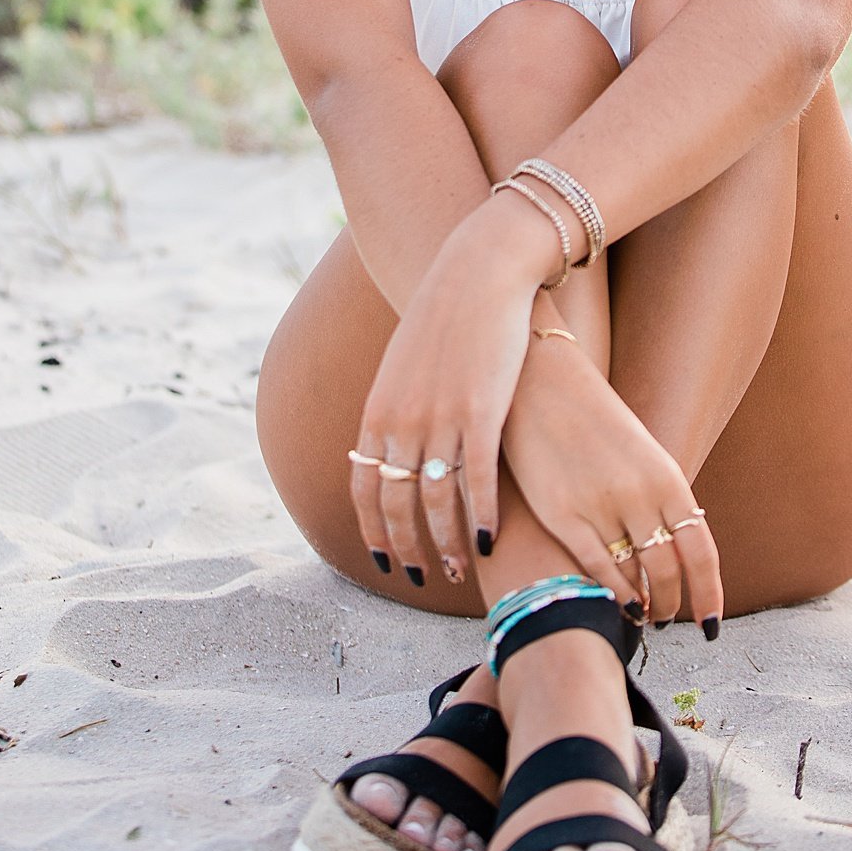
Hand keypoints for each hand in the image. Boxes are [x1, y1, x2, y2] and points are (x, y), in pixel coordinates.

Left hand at [350, 202, 552, 579]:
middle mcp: (400, 422)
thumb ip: (397, 411)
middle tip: (422, 577)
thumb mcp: (406, 367)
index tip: (386, 560)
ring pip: (437, 501)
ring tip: (458, 568)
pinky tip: (487, 540)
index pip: (364, 488)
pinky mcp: (480, 412)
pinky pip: (477, 481)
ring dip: (445, 542)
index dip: (374, 530)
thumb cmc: (446, 319)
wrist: (478, 273)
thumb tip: (395, 447)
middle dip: (408, 548)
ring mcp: (439, 419)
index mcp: (377, 412)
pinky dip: (481, 517)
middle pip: (397, 504)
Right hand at [501, 343, 722, 627]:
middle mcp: (640, 496)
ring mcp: (601, 506)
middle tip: (667, 618)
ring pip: (634, 574)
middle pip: (668, 571)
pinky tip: (616, 605)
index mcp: (667, 479)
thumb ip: (661, 501)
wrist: (541, 385)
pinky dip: (611, 594)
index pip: (701, 551)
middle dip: (671, 604)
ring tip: (643, 616)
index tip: (710, 625)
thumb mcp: (642, 455)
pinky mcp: (561, 515)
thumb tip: (675, 550)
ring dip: (643, 603)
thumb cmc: (593, 422)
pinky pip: (596, 569)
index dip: (709, 594)